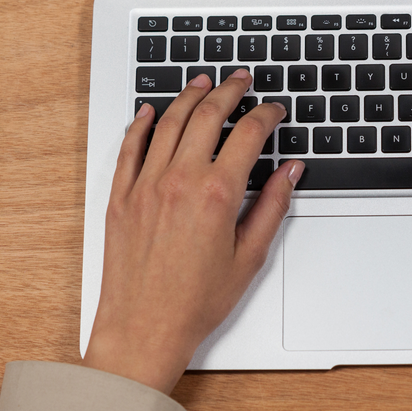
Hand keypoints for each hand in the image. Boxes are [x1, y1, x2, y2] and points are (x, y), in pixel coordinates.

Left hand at [81, 70, 301, 393]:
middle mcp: (179, 181)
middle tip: (241, 80)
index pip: (248, 134)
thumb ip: (272, 206)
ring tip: (203, 82)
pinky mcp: (121, 197)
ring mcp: (145, 185)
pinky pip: (130, 147)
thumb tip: (290, 171)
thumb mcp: (250, 256)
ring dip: (189, 95)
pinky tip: (150, 110)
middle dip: (229, 91)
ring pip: (168, 122)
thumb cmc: (195, 302)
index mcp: (216, 194)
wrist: (143, 330)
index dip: (266, 114)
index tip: (273, 110)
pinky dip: (141, 123)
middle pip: (207, 115)